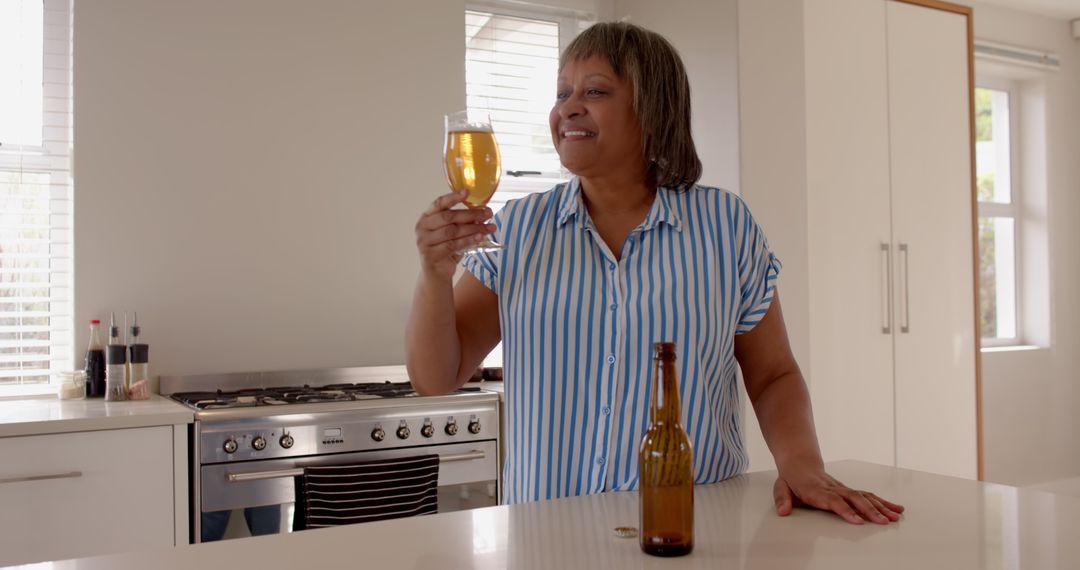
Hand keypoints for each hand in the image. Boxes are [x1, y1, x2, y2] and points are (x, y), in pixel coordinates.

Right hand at [415, 191, 495, 279]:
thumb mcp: (453, 232)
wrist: (436, 272)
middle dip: (471, 214)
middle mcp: (422, 227)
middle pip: (448, 217)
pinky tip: (480, 237)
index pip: (439, 203)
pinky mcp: (430, 255)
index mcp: (426, 217)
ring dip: (473, 228)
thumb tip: (482, 214)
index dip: (453, 197)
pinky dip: (468, 240)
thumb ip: (462, 223)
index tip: (467, 192)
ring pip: (452, 231)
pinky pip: (453, 245)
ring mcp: (424, 242)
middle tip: (488, 213)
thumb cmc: (445, 248)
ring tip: (488, 227)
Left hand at [773, 468, 904, 524]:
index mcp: (816, 490)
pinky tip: (896, 509)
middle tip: (883, 522)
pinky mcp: (849, 490)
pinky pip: (868, 496)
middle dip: (869, 511)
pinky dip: (883, 502)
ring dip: (880, 507)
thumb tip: (783, 511)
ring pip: (864, 497)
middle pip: (853, 499)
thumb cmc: (792, 479)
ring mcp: (843, 489)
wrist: (800, 464)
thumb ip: (782, 499)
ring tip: (894, 518)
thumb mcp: (781, 487)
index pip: (833, 501)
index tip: (857, 521)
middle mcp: (833, 489)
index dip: (845, 510)